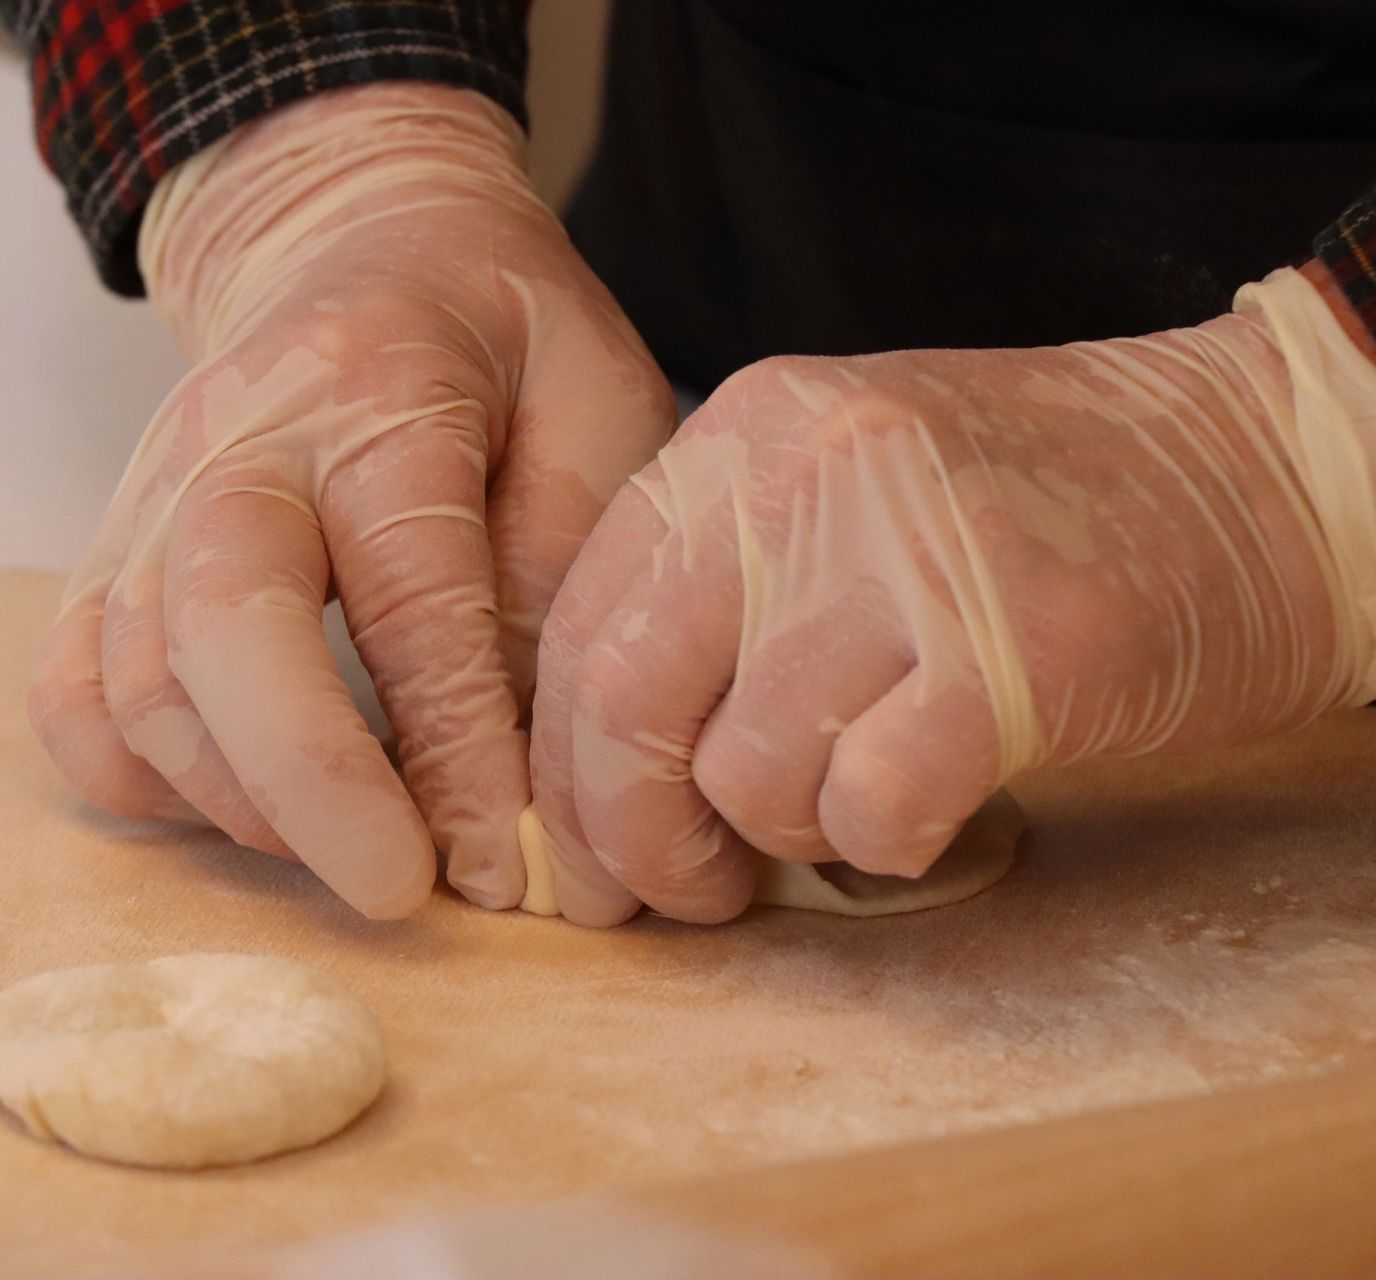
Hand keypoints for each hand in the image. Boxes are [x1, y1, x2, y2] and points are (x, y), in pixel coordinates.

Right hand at [29, 85, 673, 917]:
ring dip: (240, 800)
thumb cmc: (503, 336)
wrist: (357, 237)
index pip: (405, 583)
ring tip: (354, 852)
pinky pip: (71, 692)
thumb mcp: (597, 405)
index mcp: (380, 382)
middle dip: (304, 777)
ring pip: (132, 674)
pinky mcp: (106, 553)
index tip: (504, 867)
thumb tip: (534, 783)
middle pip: (215, 617)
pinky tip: (246, 809)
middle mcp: (235, 436)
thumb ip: (565, 570)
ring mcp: (147, 495)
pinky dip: (141, 780)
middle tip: (399, 891)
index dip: (453, 743)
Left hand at [532, 266, 1375, 925]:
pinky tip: (922, 816)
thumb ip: (721, 586)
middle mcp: (799, 473)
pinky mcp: (1013, 650)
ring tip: (849, 812)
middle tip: (686, 888)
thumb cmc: (1034, 500)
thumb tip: (608, 762)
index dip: (566, 763)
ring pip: (744, 768)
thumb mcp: (837, 485)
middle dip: (631, 834)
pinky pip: (871, 802)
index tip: (595, 845)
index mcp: (740, 432)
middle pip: (623, 699)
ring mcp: (906, 554)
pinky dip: (880, 846)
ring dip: (784, 835)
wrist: (1256, 467)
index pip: (576, 622)